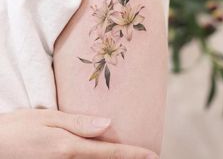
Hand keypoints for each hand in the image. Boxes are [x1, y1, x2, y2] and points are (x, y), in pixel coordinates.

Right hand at [0, 108, 157, 158]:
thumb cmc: (19, 127)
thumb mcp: (48, 118)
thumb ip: (79, 122)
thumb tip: (108, 123)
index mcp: (69, 147)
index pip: (109, 152)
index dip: (132, 154)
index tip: (152, 156)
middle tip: (146, 156)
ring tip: (129, 155)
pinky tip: (101, 155)